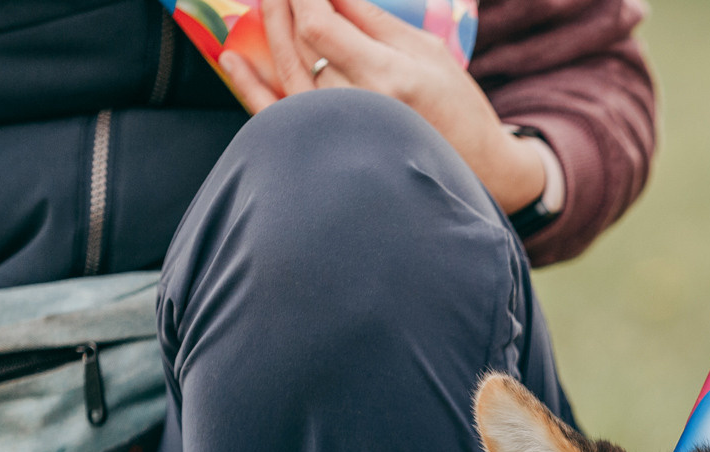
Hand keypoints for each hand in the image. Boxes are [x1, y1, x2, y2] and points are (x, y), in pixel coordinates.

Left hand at [220, 0, 548, 213]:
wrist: (477, 175)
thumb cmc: (459, 112)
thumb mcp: (427, 52)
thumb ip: (371, 19)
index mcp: (388, 78)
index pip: (320, 22)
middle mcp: (356, 107)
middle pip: (299, 41)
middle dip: (284, 2)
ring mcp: (337, 133)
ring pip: (286, 68)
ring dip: (270, 27)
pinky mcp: (327, 151)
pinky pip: (276, 115)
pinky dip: (248, 85)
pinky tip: (231, 56)